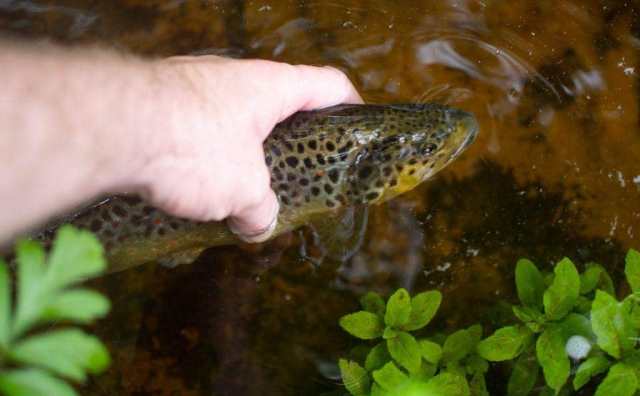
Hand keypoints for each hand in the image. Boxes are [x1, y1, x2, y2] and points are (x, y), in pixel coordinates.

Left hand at [134, 56, 361, 241]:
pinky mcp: (158, 101)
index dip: (350, 104)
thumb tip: (258, 224)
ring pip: (231, 119)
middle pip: (277, 103)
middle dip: (288, 140)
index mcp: (270, 87)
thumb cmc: (195, 146)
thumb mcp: (242, 190)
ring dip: (241, 151)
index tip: (356, 126)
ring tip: (239, 191)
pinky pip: (194, 127)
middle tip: (292, 175)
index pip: (328, 84)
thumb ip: (261, 209)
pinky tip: (192, 187)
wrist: (111, 126)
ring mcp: (192, 84)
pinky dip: (202, 154)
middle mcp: (233, 78)